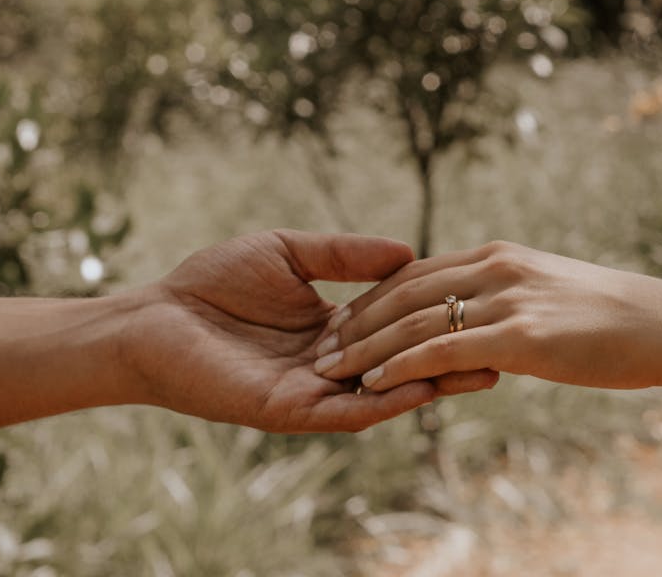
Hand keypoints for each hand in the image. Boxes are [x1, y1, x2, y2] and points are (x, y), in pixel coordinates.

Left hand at [121, 230, 498, 432]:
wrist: (155, 317)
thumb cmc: (212, 282)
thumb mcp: (291, 253)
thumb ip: (346, 255)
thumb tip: (409, 251)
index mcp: (334, 329)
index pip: (398, 328)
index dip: (439, 321)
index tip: (486, 307)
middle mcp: (332, 365)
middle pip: (403, 364)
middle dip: (452, 359)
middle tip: (507, 350)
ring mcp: (315, 392)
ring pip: (386, 393)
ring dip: (434, 384)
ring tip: (485, 372)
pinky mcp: (291, 411)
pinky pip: (349, 410)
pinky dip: (388, 401)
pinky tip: (424, 384)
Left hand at [313, 241, 661, 392]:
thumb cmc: (611, 318)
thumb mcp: (549, 294)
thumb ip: (508, 299)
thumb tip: (482, 318)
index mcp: (498, 257)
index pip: (416, 272)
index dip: (372, 297)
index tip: (339, 319)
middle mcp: (495, 269)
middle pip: (403, 291)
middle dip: (356, 319)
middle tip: (317, 345)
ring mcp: (506, 299)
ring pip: (414, 319)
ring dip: (365, 345)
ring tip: (327, 367)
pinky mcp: (519, 336)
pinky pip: (443, 348)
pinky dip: (401, 365)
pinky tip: (373, 382)